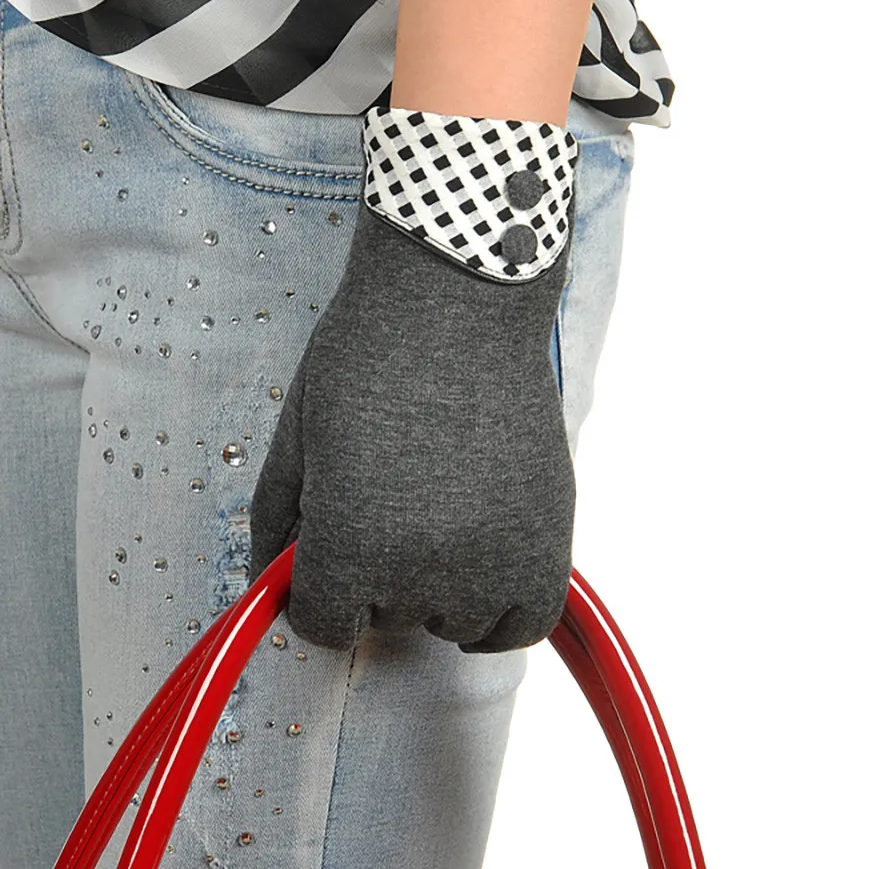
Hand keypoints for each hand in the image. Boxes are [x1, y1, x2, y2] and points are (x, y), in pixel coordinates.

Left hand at [248, 106, 578, 652]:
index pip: (322, 624)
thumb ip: (275, 525)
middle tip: (393, 500)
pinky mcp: (551, 541)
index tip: (333, 547)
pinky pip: (523, 622)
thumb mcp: (297, 437)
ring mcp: (495, 560)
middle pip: (387, 618)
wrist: (460, 304)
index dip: (319, 585)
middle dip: (377, 574)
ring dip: (440, 586)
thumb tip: (272, 582)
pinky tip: (486, 558)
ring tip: (444, 510)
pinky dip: (501, 606)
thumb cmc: (368, 359)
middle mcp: (424, 572)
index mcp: (351, 547)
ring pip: (453, 624)